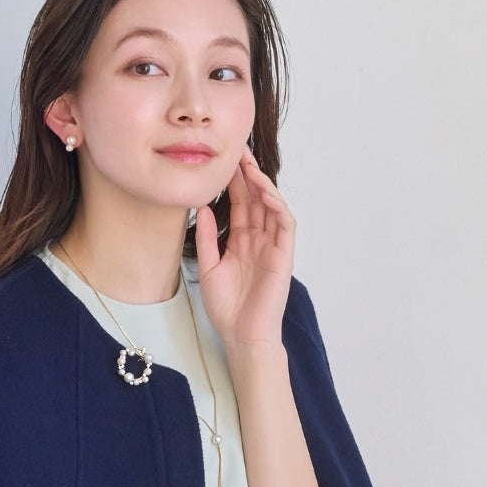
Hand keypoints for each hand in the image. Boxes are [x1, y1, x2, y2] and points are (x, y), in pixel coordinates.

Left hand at [194, 149, 295, 348]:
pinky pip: (285, 224)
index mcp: (241, 241)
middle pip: (255, 199)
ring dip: (262, 185)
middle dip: (248, 175)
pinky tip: (264, 193)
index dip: (232, 182)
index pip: (239, 204)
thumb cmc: (226, 307)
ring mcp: (273, 246)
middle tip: (236, 151)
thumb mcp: (208, 267)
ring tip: (249, 166)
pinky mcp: (284, 256)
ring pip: (271, 207)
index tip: (221, 161)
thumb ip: (206, 238)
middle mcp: (259, 239)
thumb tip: (201, 208)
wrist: (241, 335)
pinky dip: (276, 206)